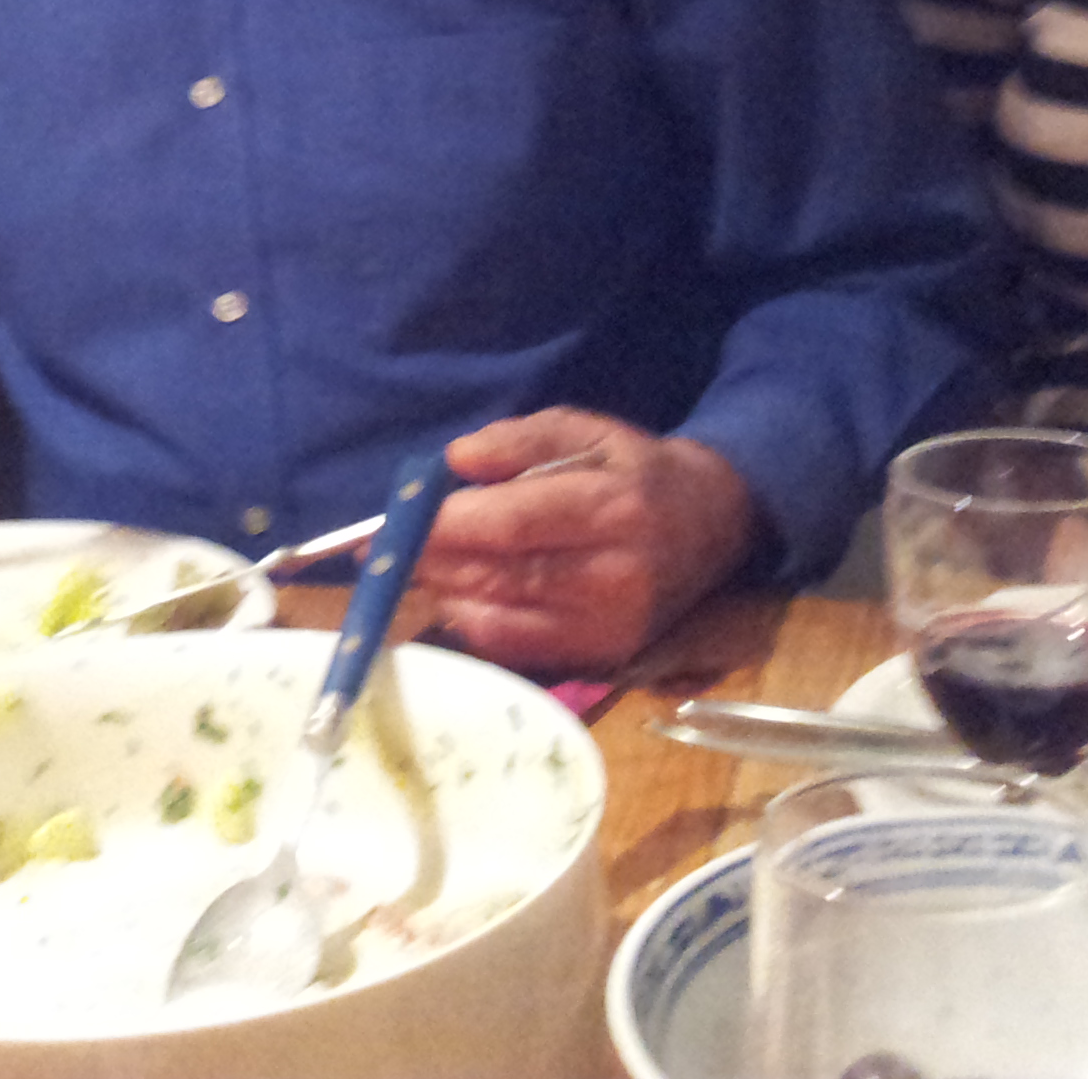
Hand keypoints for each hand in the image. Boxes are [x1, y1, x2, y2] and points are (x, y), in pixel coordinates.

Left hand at [420, 410, 756, 674]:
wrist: (709, 529)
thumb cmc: (634, 471)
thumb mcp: (586, 430)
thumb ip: (520, 441)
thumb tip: (455, 461)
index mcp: (614, 507)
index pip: (511, 524)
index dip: (445, 524)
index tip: (395, 516)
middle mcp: (615, 575)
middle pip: (498, 575)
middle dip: (431, 560)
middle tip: (378, 548)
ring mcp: (608, 626)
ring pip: (499, 616)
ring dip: (443, 590)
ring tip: (411, 565)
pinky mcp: (600, 656)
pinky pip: (514, 646)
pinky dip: (472, 621)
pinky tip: (455, 593)